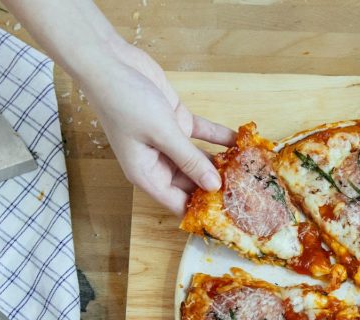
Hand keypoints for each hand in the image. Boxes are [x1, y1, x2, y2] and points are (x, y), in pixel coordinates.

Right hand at [82, 40, 235, 214]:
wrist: (110, 63)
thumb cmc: (124, 102)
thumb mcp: (161, 133)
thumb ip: (189, 160)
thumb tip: (213, 186)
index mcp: (146, 173)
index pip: (177, 203)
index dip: (201, 211)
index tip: (228, 215)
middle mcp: (158, 162)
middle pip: (192, 183)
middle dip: (217, 187)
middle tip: (247, 193)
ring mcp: (168, 142)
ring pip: (200, 159)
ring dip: (222, 162)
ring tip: (249, 170)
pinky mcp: (177, 121)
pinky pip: (203, 135)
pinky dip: (220, 137)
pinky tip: (241, 141)